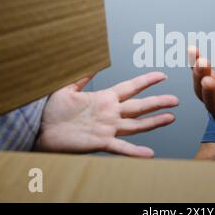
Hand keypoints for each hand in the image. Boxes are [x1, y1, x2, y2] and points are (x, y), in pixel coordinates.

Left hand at [35, 72, 177, 156]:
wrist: (39, 130)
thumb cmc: (51, 110)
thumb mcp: (66, 88)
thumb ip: (82, 76)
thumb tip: (93, 61)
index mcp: (104, 98)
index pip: (131, 87)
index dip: (146, 81)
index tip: (161, 75)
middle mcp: (110, 113)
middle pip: (139, 106)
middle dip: (158, 102)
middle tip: (175, 99)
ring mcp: (108, 128)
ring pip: (136, 124)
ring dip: (154, 122)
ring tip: (171, 118)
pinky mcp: (100, 142)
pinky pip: (121, 148)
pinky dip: (135, 152)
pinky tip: (149, 153)